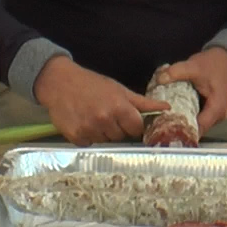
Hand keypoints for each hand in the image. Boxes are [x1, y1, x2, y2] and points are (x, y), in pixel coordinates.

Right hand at [34, 57, 167, 145]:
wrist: (59, 82)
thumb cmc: (92, 84)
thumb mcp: (119, 89)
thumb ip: (143, 102)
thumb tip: (167, 107)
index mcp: (120, 107)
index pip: (136, 129)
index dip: (132, 124)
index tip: (124, 118)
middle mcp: (105, 120)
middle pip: (121, 136)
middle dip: (116, 127)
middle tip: (105, 113)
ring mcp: (90, 130)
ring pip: (105, 141)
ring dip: (101, 132)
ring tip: (92, 116)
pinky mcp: (75, 137)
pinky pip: (89, 144)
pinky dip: (87, 136)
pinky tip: (82, 122)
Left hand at [153, 47, 226, 132]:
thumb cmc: (214, 64)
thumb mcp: (194, 66)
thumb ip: (177, 72)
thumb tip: (160, 79)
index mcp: (217, 109)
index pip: (197, 129)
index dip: (181, 130)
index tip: (164, 128)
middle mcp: (218, 117)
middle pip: (196, 129)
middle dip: (178, 126)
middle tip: (160, 123)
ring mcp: (215, 115)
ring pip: (196, 124)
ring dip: (182, 121)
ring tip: (164, 119)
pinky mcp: (211, 111)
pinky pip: (197, 118)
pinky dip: (186, 115)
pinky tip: (173, 111)